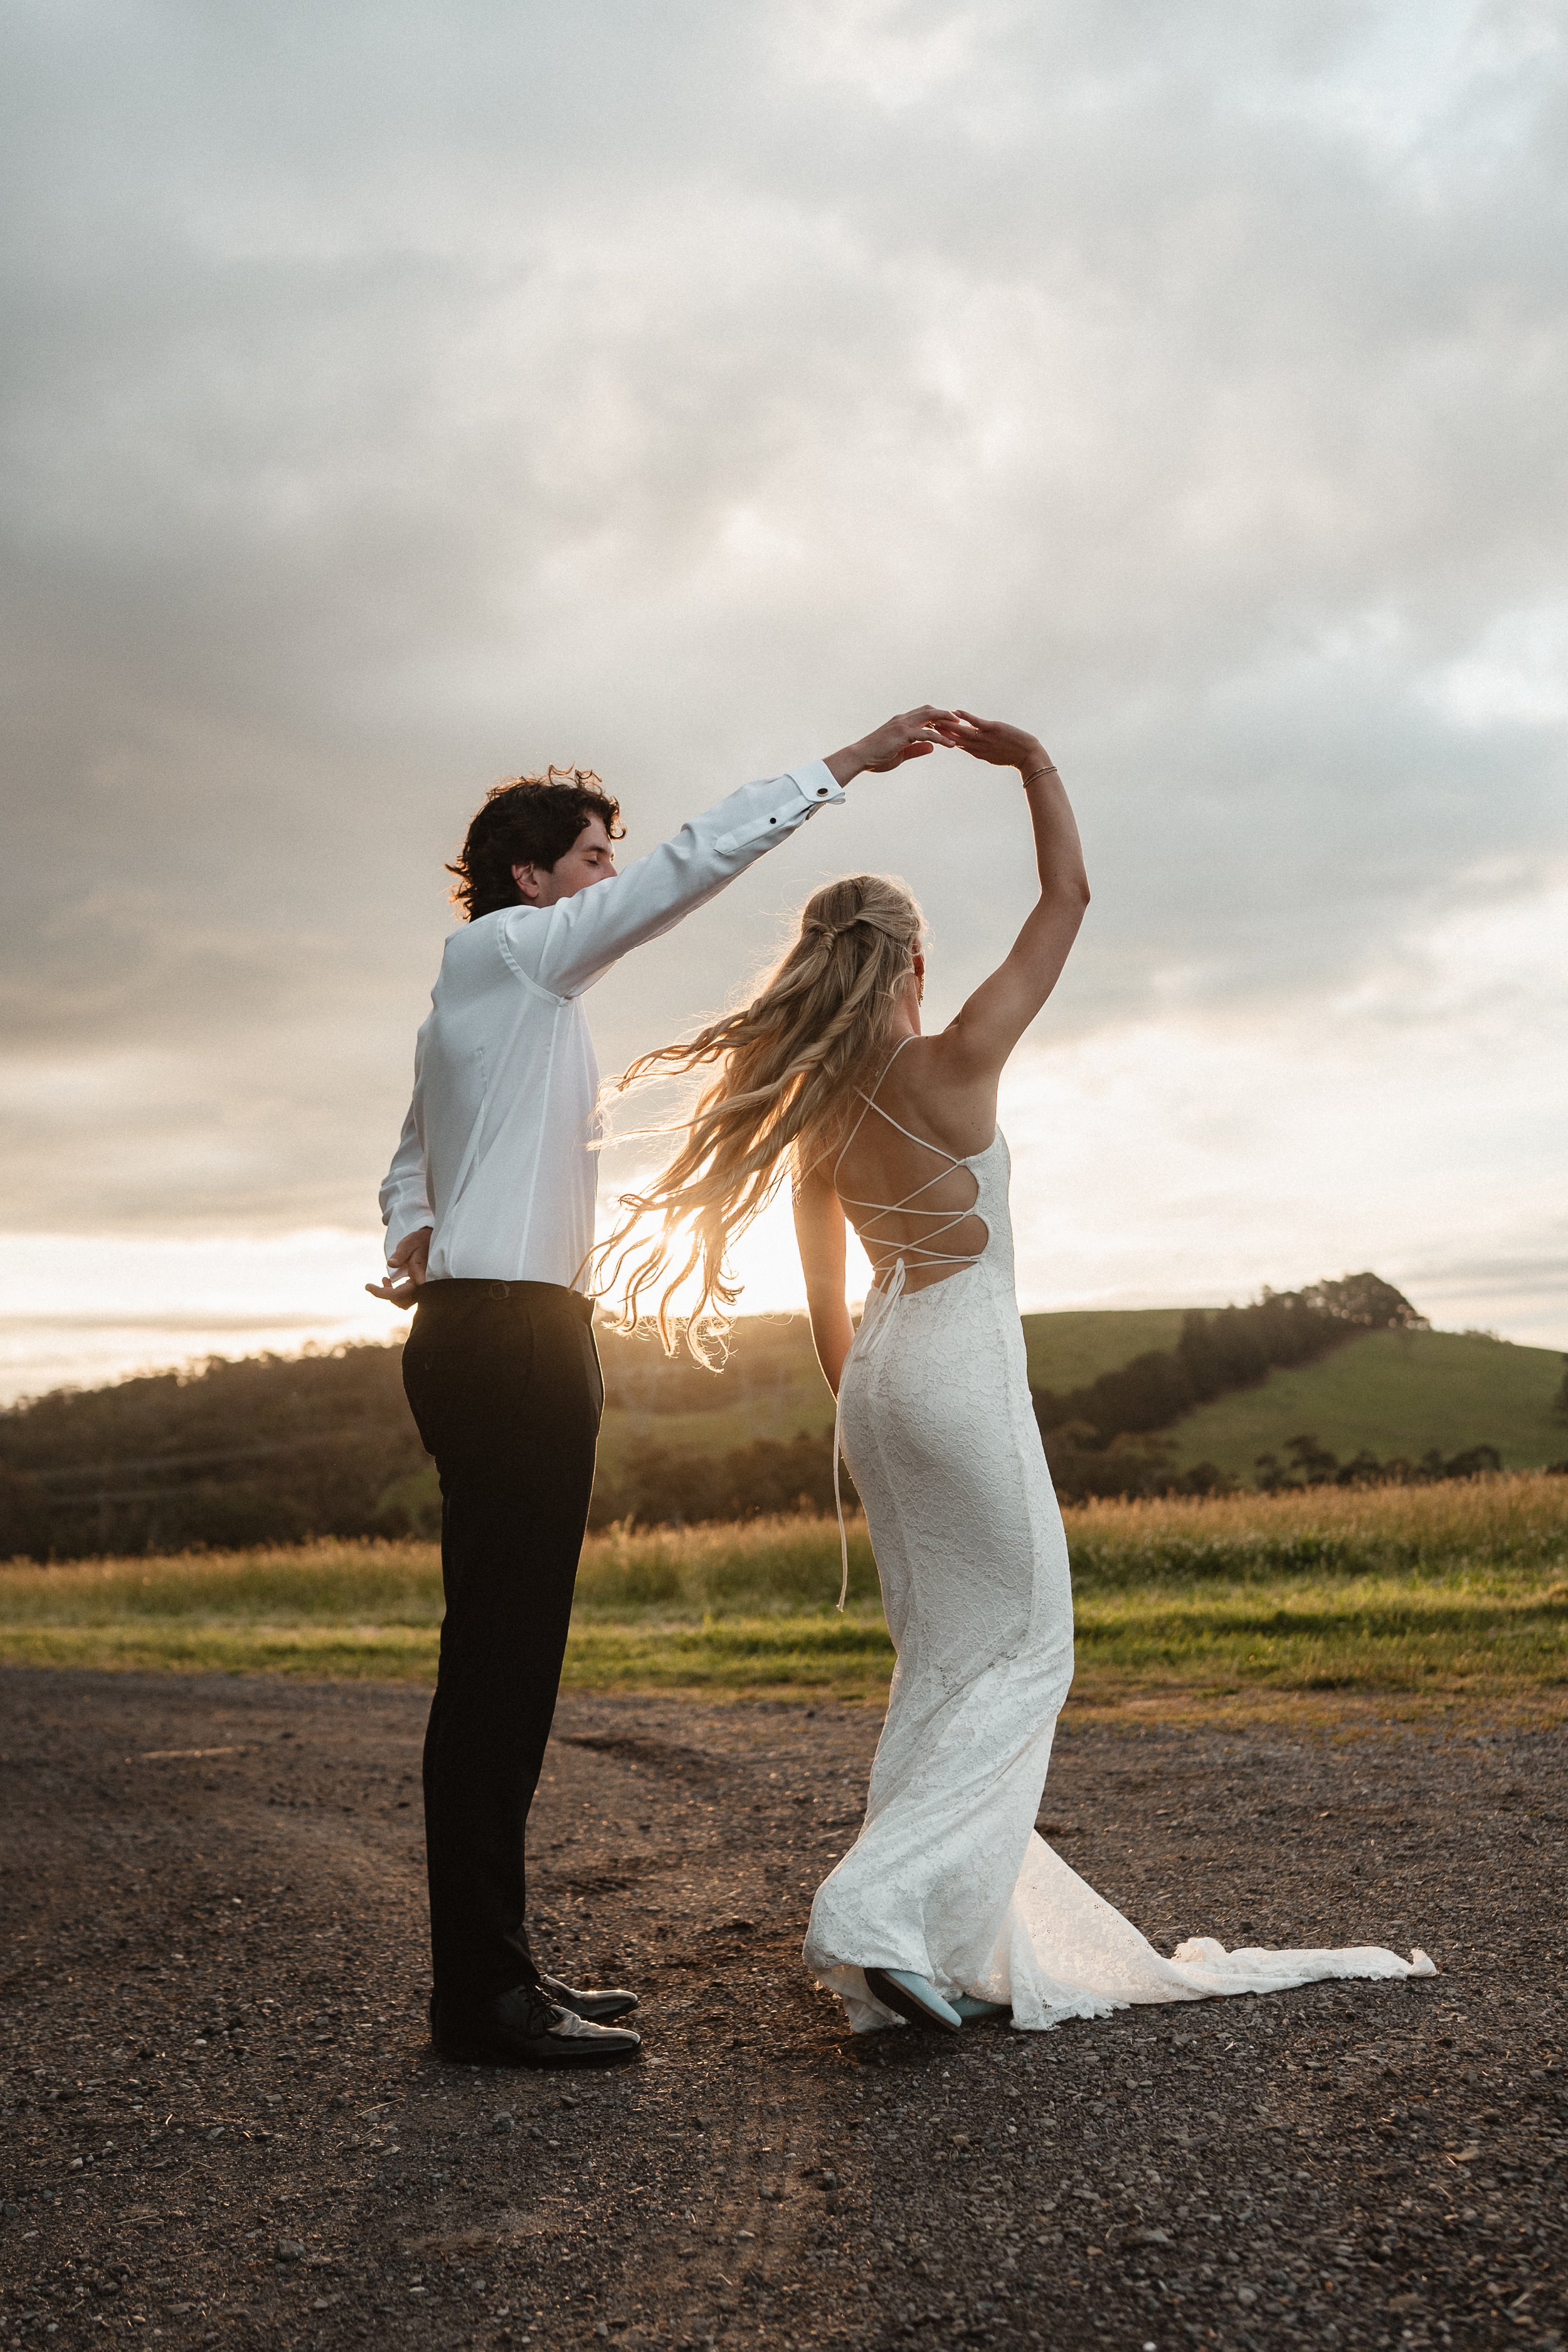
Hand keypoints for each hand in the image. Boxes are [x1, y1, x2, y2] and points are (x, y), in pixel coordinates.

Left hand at [366, 1226, 431, 1308]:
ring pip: (403, 1303)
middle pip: (401, 1302)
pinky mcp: (418, 1287)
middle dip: (385, 1294)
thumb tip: (391, 1263)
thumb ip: (400, 1254)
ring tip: (384, 1279)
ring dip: (391, 1295)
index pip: (399, 1293)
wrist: (430, 1240)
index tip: (368, 1286)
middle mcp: (422, 1285)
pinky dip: (395, 1294)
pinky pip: (406, 1298)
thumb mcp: (408, 1244)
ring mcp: (421, 1288)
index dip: (382, 1293)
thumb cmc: (419, 1241)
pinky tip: (389, 1281)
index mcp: (420, 1276)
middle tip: (374, 1283)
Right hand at [825, 706, 954, 784]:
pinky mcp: (903, 734)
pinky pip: (927, 734)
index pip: (923, 714)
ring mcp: (903, 725)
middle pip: (929, 710)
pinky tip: (950, 744)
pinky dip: (941, 738)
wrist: (859, 757)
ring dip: (946, 720)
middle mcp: (903, 719)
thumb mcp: (901, 754)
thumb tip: (932, 747)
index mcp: (901, 722)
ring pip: (930, 716)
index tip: (949, 723)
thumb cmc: (876, 757)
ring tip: (960, 727)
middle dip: (945, 714)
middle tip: (959, 721)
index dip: (937, 716)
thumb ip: (917, 749)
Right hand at [938, 710, 1050, 773]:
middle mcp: (979, 747)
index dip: (945, 739)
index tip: (934, 734)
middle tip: (929, 724)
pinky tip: (956, 711)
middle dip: (942, 731)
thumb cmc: (1014, 756)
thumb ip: (981, 751)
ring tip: (937, 719)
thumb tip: (972, 747)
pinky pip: (976, 723)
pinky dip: (965, 717)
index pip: (958, 745)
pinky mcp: (993, 729)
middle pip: (956, 738)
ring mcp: (985, 738)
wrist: (1029, 756)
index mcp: (978, 753)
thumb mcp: (994, 756)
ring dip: (949, 725)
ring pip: (962, 731)